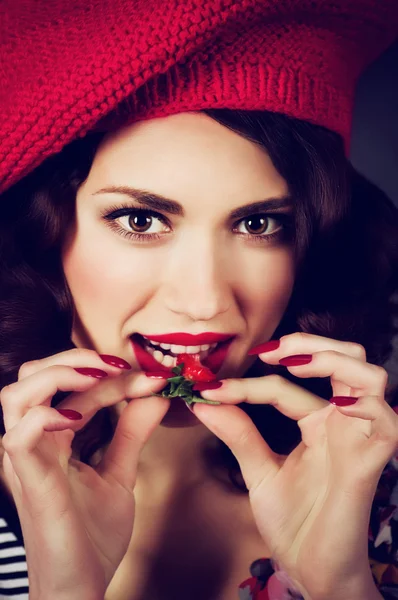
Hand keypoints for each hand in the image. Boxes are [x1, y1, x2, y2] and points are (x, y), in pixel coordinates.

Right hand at [0, 349, 169, 599]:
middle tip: (120, 364)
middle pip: (32, 374)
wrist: (80, 588)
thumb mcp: (118, 473)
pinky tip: (81, 417)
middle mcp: (31, 442)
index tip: (152, 375)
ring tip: (101, 376)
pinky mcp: (28, 480)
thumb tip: (156, 394)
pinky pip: (20, 434)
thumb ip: (131, 432)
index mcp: (50, 437)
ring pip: (17, 394)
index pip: (69, 384)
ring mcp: (25, 460)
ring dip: (60, 374)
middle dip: (76, 357)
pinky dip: (48, 415)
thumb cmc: (92, 535)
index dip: (110, 372)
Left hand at [192, 332, 397, 599]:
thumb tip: (205, 400)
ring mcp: (359, 439)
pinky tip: (336, 402)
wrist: (312, 570)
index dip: (248, 382)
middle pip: (345, 357)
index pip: (285, 386)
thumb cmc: (293, 522)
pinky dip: (366, 401)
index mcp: (317, 423)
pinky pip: (386, 420)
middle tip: (269, 350)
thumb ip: (239, 433)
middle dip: (311, 342)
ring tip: (296, 364)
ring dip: (335, 359)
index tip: (209, 388)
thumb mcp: (258, 469)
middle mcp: (342, 424)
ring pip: (370, 375)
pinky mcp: (371, 462)